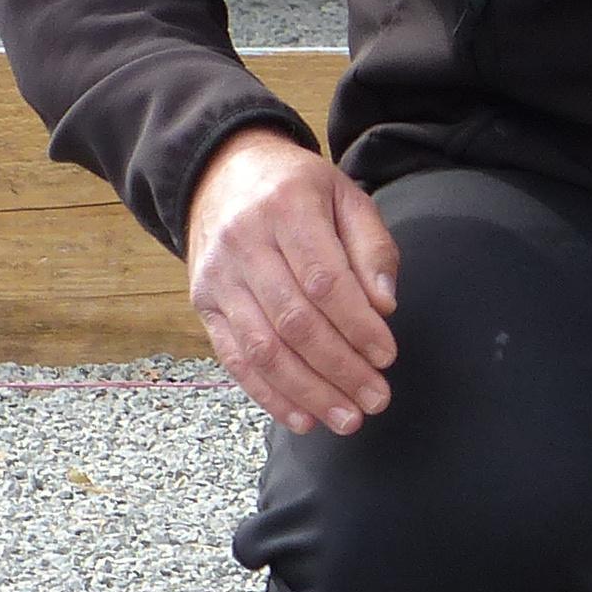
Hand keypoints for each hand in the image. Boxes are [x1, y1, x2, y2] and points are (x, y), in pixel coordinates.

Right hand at [184, 128, 402, 435]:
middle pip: (294, 321)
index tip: (387, 356)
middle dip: (339, 369)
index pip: (324, 279)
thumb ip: (371, 247)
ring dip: (307, 392)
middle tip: (376, 399)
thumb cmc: (297, 189)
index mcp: (286, 207)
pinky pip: (234, 359)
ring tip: (347, 418)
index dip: (357, 325)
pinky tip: (303, 418)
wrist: (222, 173)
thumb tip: (384, 306)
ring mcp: (218, 277)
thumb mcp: (345, 195)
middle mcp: (244, 243)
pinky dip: (269, 395)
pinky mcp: (204, 305)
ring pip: (262, 348)